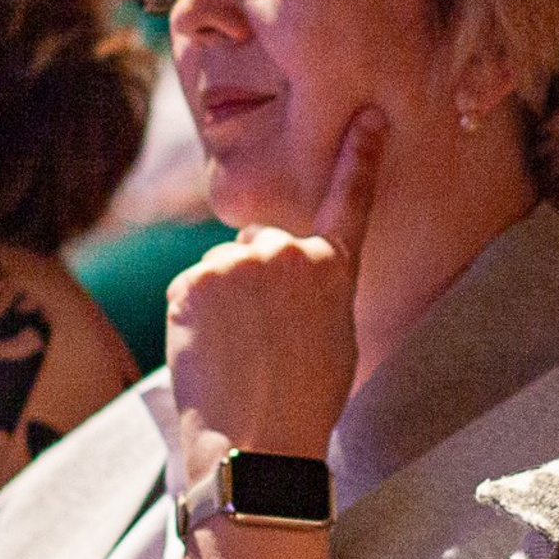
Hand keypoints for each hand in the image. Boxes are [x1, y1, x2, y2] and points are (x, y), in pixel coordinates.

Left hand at [166, 107, 385, 481]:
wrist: (257, 443)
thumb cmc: (303, 405)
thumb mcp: (335, 340)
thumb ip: (317, 293)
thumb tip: (290, 283)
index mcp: (333, 270)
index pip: (350, 201)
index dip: (360, 157)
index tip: (368, 115)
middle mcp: (287, 253)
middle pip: (262, 245)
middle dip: (255, 277)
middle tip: (259, 338)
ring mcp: (237, 263)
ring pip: (224, 270)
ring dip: (222, 300)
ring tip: (235, 354)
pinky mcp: (193, 280)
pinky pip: (191, 288)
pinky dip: (192, 315)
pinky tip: (207, 353)